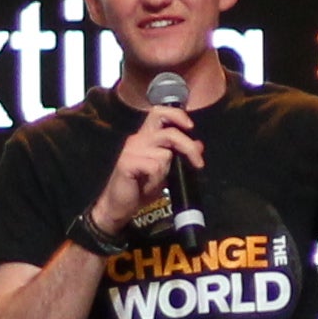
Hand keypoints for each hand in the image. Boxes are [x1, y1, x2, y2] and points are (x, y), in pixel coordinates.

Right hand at [96, 103, 204, 233]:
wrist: (119, 205)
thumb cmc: (141, 187)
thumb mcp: (165, 171)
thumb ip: (179, 156)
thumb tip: (199, 145)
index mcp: (146, 136)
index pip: (160, 113)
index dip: (177, 116)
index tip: (191, 128)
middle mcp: (138, 139)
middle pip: (169, 131)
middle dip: (188, 146)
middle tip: (198, 163)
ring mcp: (132, 150)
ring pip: (164, 154)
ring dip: (166, 172)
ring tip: (157, 182)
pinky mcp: (127, 163)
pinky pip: (154, 167)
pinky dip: (156, 180)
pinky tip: (148, 186)